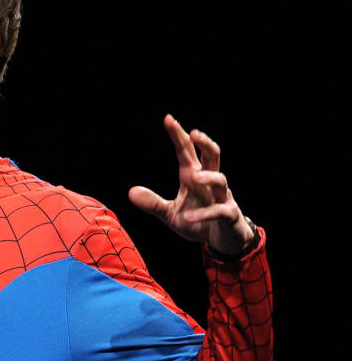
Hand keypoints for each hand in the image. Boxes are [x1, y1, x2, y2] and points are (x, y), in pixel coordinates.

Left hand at [129, 114, 256, 256]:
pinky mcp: (229, 214)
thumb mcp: (170, 214)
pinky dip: (204, 214)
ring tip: (193, 178)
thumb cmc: (197, 222)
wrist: (223, 241)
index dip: (179, 136)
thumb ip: (153, 203)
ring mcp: (222, 197)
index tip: (168, 119)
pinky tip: (189, 217)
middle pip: (212, 156)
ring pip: (220, 179)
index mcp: (194, 178)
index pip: (186, 153)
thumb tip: (130, 192)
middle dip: (205, 143)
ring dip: (207, 177)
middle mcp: (210, 183)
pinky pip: (219, 210)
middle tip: (194, 132)